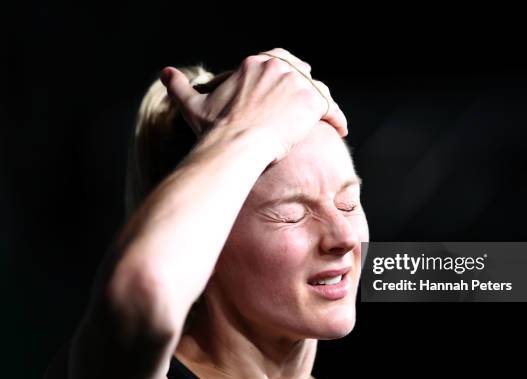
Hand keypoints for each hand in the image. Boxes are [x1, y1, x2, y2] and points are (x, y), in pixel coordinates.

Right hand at [160, 48, 347, 161]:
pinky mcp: (313, 101)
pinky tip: (339, 129)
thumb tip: (164, 73)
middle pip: (301, 73)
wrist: (236, 147)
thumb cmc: (215, 130)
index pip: (279, 61)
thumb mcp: (193, 104)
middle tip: (305, 109)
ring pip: (318, 89)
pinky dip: (338, 118)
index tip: (287, 93)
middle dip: (305, 88)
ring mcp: (297, 82)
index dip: (286, 77)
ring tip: (325, 121)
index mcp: (254, 63)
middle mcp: (278, 66)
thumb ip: (180, 86)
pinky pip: (332, 107)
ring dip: (322, 104)